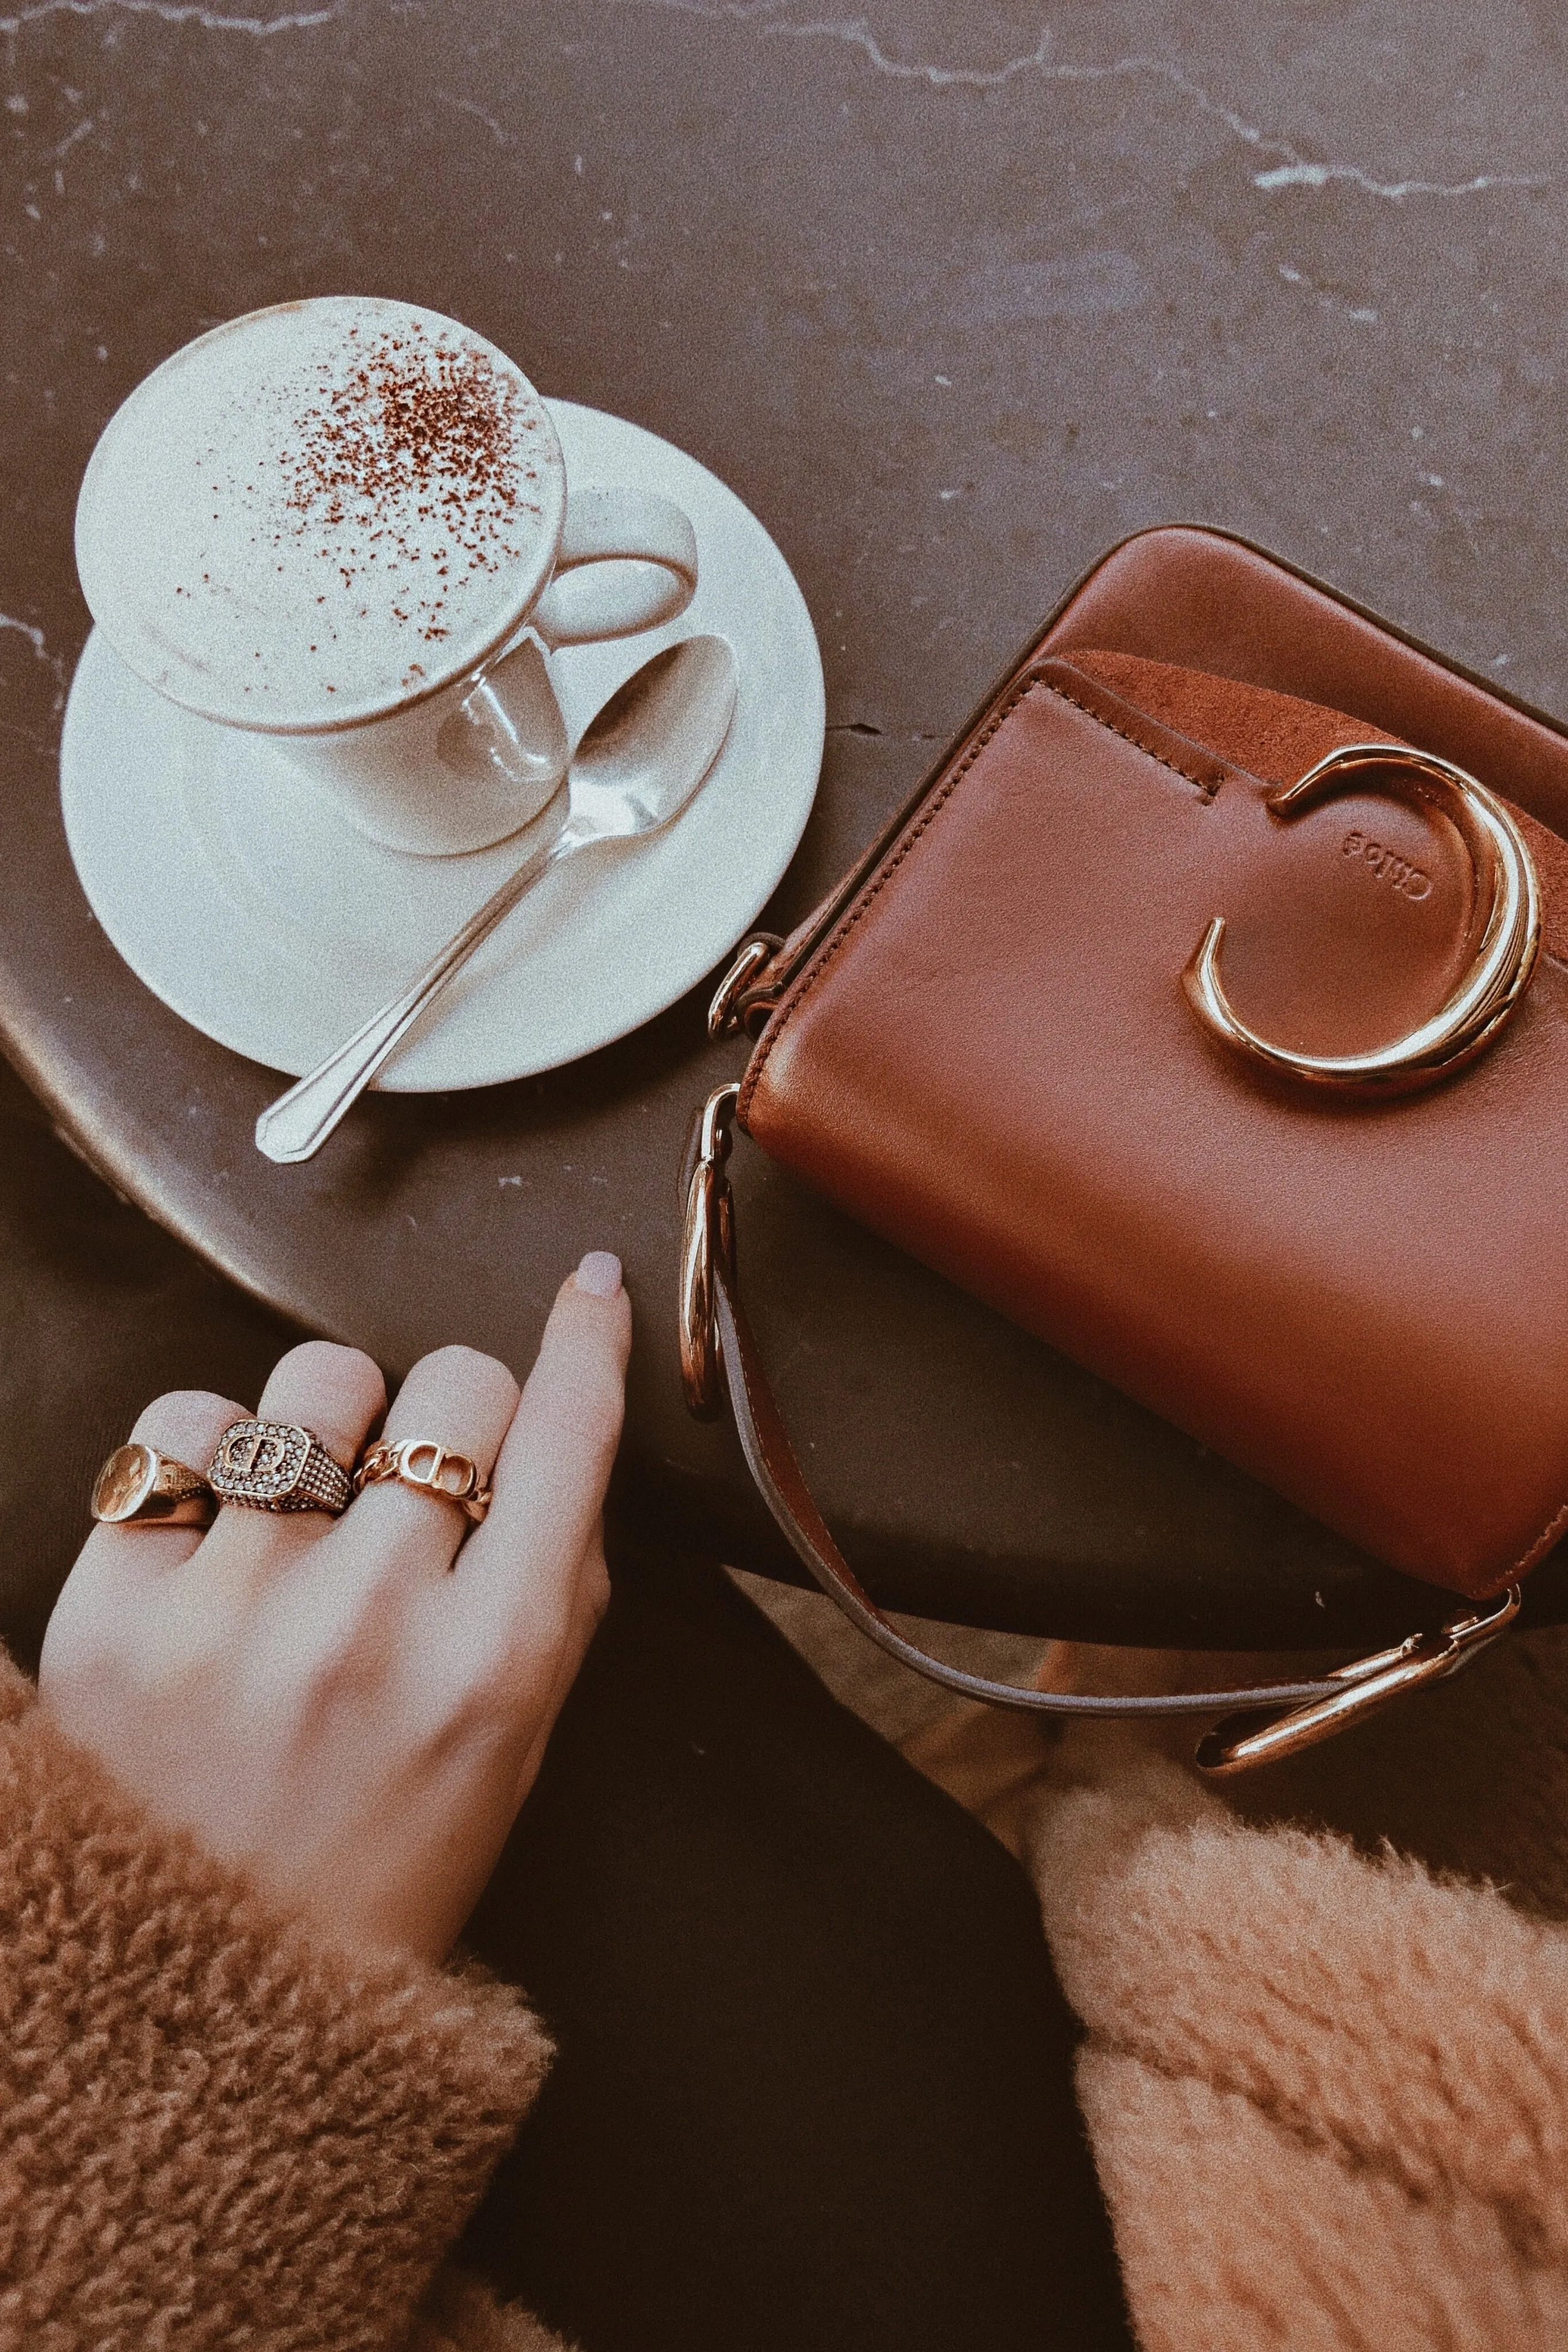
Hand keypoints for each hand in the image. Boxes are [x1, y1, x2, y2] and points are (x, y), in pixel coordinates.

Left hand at [39, 1253, 630, 1963]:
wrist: (203, 1999)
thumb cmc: (381, 1863)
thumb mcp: (514, 1745)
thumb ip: (552, 1587)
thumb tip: (560, 1414)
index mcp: (496, 1669)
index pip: (571, 1434)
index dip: (590, 1337)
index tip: (589, 1286)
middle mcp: (374, 1626)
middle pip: (456, 1382)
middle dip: (452, 1415)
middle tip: (418, 1485)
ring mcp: (237, 1612)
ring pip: (318, 1379)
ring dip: (328, 1424)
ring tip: (307, 1509)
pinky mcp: (114, 1608)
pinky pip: (183, 1422)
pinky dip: (210, 1453)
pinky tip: (219, 1531)